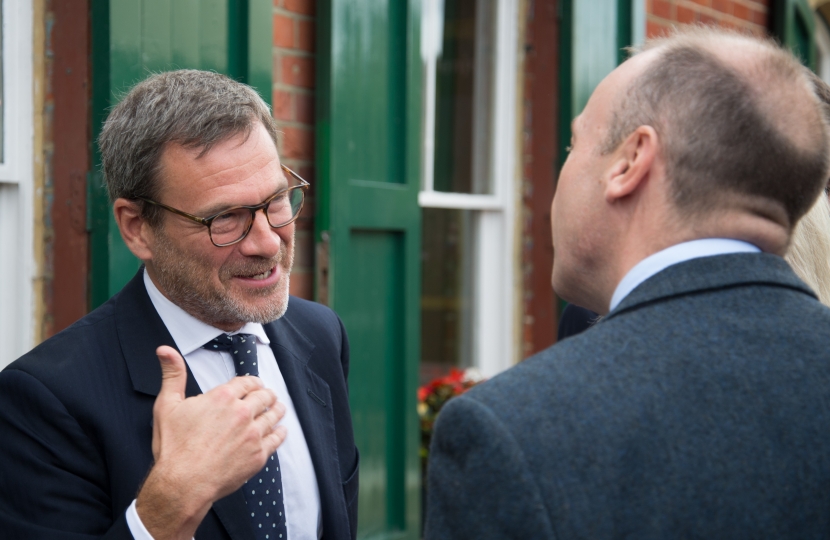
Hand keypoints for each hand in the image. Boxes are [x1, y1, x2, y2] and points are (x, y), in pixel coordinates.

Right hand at [136, 346, 286, 539]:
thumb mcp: (167, 405)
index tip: (254, 385)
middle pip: (264, 396)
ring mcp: (253, 434)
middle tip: (268, 396)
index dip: (252, 382)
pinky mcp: (259, 455)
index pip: (247, 382)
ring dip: (277, 409)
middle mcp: (242, 413)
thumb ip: (172, 374)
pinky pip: (277, 438)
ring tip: (278, 408)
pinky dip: (280, 432)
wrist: (182, 484)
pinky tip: (280, 430)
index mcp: (223, 397)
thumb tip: (165, 350)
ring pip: (274, 415)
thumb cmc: (173, 447)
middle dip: (266, 394)